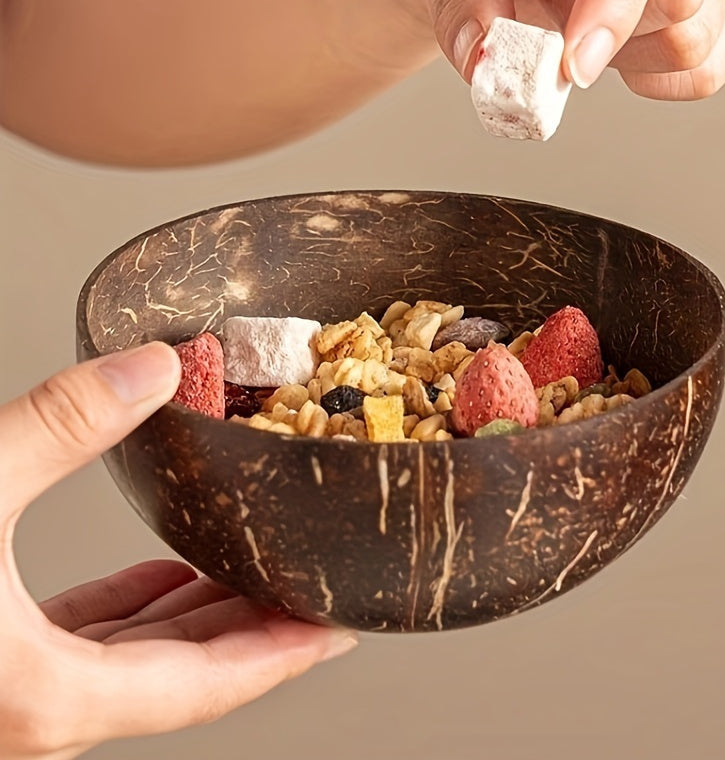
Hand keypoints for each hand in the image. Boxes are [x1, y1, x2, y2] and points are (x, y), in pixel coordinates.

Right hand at [0, 343, 356, 759]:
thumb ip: (65, 424)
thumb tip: (158, 363)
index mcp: (44, 699)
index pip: (209, 687)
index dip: (283, 653)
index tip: (340, 625)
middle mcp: (33, 713)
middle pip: (185, 673)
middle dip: (255, 626)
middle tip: (311, 582)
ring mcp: (9, 694)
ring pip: (138, 656)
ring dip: (198, 611)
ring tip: (253, 564)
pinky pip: (87, 638)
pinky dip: (134, 604)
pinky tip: (162, 570)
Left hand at [383, 0, 724, 99]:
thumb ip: (464, 3)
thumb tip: (483, 56)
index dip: (614, 8)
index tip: (574, 66)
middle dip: (615, 35)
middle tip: (559, 19)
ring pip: (696, 39)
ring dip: (626, 57)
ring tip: (578, 23)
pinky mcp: (700, 9)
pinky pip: (704, 70)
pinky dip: (653, 80)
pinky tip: (608, 51)